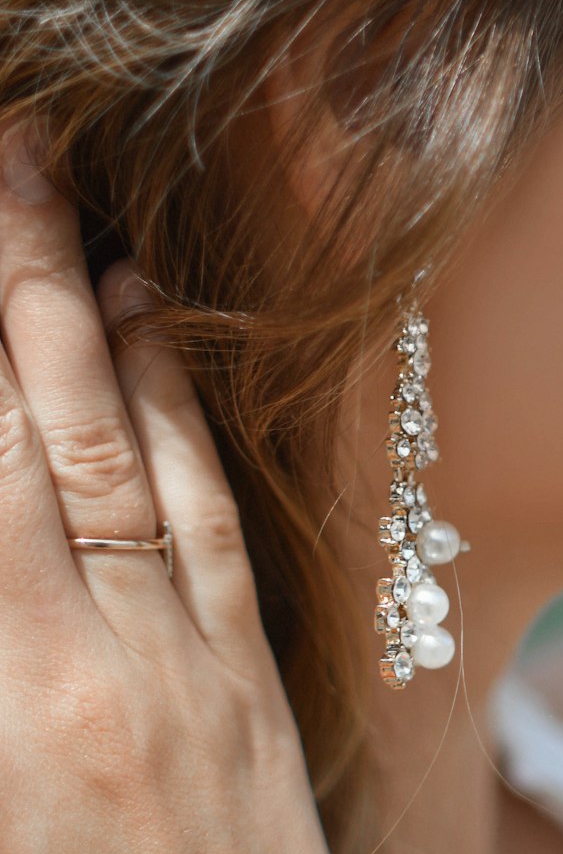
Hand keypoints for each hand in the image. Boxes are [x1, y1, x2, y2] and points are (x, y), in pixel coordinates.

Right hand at [0, 115, 354, 853]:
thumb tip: (3, 534)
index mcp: (10, 706)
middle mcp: (99, 659)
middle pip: (40, 433)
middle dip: (15, 282)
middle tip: (8, 147)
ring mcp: (187, 665)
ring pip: (129, 457)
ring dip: (95, 326)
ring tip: (74, 212)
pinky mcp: (247, 692)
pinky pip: (212, 525)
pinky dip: (180, 420)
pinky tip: (167, 343)